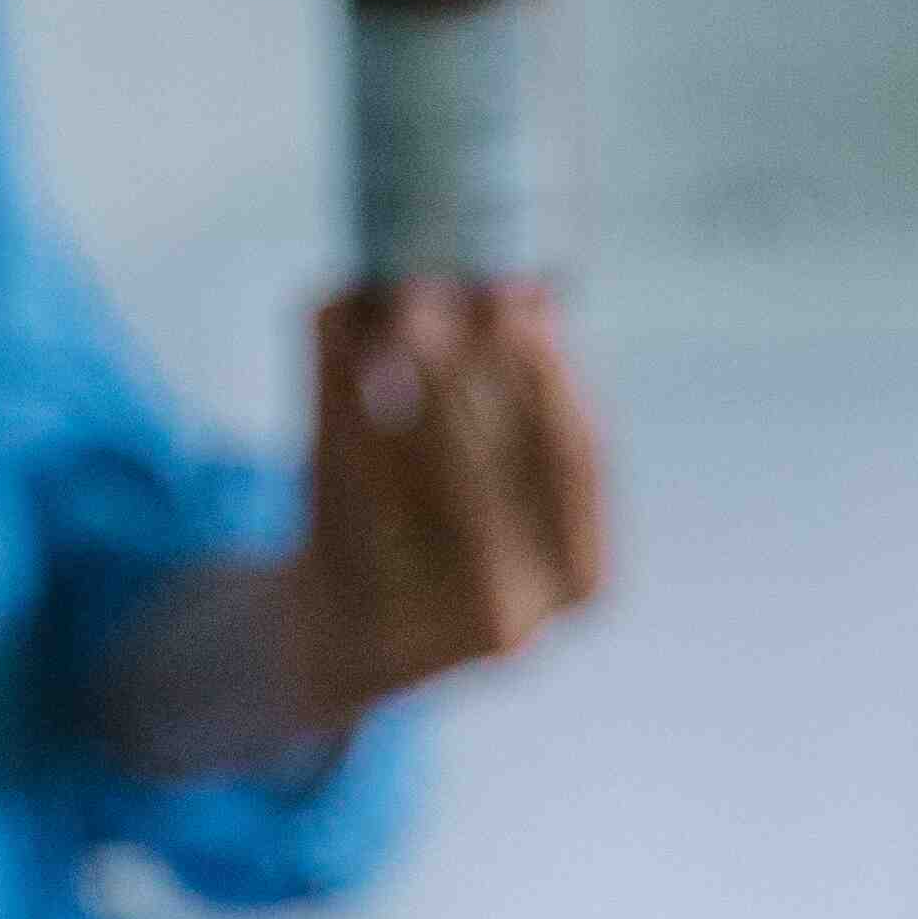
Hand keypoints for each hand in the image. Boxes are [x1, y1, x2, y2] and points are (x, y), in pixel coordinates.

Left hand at [284, 278, 607, 724]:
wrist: (337, 642)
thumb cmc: (427, 531)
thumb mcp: (483, 470)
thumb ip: (505, 385)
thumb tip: (520, 276)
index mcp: (581, 575)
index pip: (576, 459)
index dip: (550, 377)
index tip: (524, 301)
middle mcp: (518, 613)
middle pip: (484, 469)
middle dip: (457, 368)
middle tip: (432, 287)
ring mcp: (423, 629)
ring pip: (405, 479)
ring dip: (390, 379)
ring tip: (382, 305)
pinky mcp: (343, 611)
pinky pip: (336, 492)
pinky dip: (337, 406)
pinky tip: (339, 341)